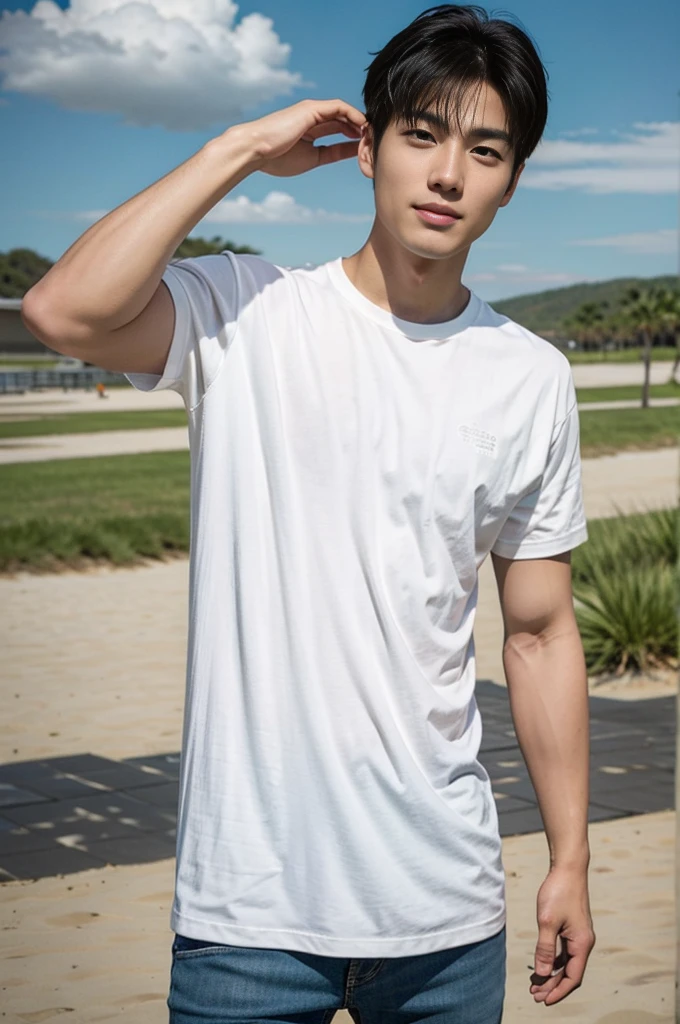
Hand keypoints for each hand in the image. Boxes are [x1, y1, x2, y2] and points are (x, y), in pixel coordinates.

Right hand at [235, 98, 366, 177]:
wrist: (255, 151)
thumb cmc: (276, 158)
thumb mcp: (312, 159)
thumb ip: (332, 153)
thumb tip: (350, 152)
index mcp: (311, 130)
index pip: (339, 131)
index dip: (355, 139)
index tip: (368, 150)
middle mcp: (313, 117)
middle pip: (345, 120)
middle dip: (362, 130)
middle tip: (375, 142)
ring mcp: (313, 111)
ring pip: (345, 112)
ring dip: (361, 122)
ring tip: (372, 135)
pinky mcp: (312, 108)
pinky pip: (340, 107)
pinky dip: (354, 115)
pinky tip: (363, 127)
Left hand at [528, 865, 595, 1004]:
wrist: (568, 868)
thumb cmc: (559, 892)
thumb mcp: (547, 921)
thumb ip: (544, 948)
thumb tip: (542, 973)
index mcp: (582, 944)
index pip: (572, 977)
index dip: (559, 991)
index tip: (544, 1000)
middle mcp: (583, 942)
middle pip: (569, 973)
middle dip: (553, 985)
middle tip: (535, 994)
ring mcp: (578, 935)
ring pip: (566, 963)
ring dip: (552, 974)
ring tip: (535, 983)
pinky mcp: (572, 928)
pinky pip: (564, 951)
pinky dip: (553, 960)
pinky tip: (542, 965)